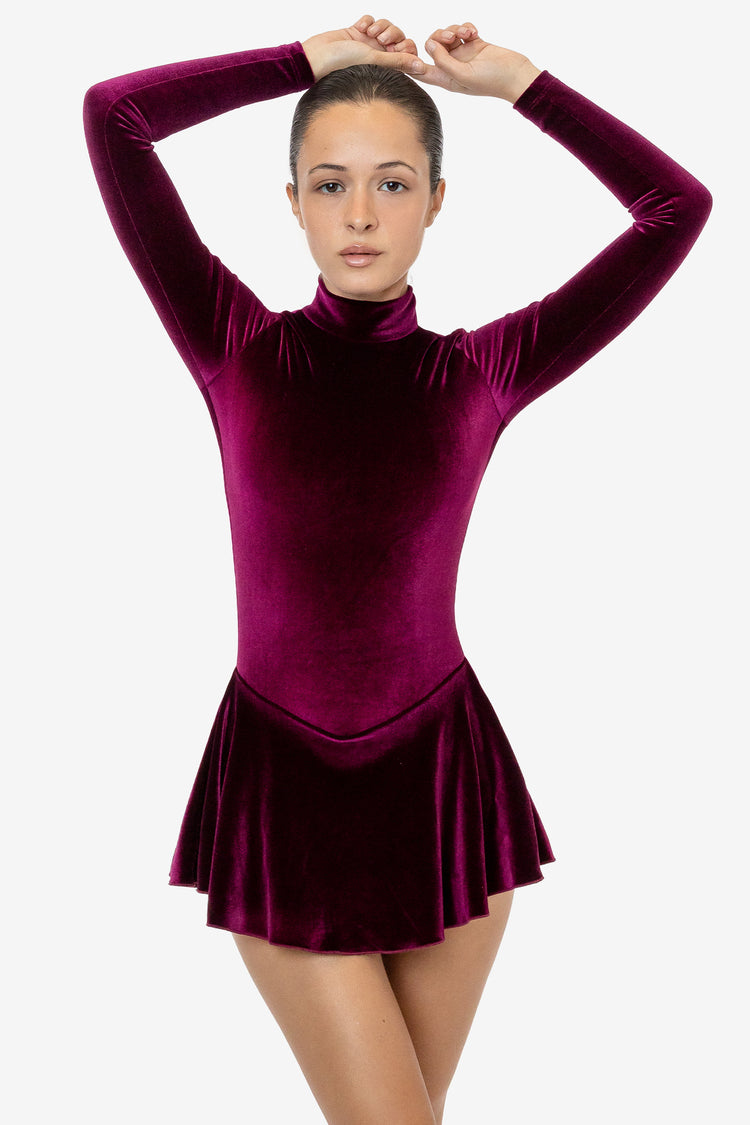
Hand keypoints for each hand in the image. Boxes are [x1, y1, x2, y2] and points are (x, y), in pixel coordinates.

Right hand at [302, 14, 426, 81]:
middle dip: (392, 33)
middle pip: (399, 37)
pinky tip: (358, 28)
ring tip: (368, 33)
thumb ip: (398, 62)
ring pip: (385, 26)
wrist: (318, 55)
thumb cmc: (342, 63)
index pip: (408, 54)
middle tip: (380, 40)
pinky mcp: (357, 33)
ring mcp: (368, 43)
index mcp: (386, 66)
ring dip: (380, 25)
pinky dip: (367, 21)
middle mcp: (379, 55)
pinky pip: (371, 20)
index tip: (397, 47)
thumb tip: (421, 67)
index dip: (407, 47)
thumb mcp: (374, 60)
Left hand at [416, 22, 541, 101]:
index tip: (402, 52)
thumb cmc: (491, 80)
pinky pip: (462, 30)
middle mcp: (452, 67)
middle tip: (452, 38)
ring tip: (466, 33)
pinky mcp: (474, 45)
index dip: (408, 63)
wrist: (516, 75)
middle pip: (432, 47)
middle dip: (438, 37)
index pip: (420, 72)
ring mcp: (463, 55)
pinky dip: (466, 27)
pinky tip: (474, 32)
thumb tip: (429, 45)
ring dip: (454, 29)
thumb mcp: (463, 75)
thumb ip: (443, 61)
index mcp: (446, 79)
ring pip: (446, 36)